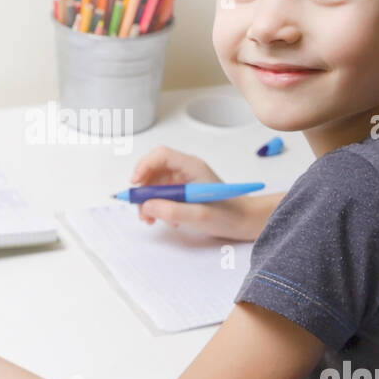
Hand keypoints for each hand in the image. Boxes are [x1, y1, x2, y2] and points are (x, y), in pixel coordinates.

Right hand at [128, 145, 261, 241]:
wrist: (243, 222)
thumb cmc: (227, 215)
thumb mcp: (198, 215)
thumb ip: (171, 210)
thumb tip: (146, 205)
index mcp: (191, 166)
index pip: (161, 155)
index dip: (143, 166)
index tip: (135, 184)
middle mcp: (186, 169)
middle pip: (153, 170)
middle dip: (143, 191)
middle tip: (142, 211)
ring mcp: (184, 180)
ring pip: (155, 184)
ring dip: (149, 202)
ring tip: (152, 220)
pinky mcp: (183, 191)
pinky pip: (162, 194)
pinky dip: (158, 206)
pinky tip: (166, 220)